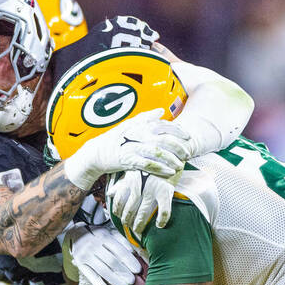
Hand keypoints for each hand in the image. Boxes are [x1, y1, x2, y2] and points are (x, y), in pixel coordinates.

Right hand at [63, 109, 192, 190]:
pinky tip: (170, 173)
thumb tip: (161, 111)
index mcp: (139, 125)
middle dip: (178, 146)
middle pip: (163, 139)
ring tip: (180, 165)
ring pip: (157, 152)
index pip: (163, 125)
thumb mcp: (129, 125)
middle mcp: (137, 134)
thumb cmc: (115, 140)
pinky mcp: (127, 160)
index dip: (177, 130)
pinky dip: (160, 168)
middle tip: (187, 153)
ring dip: (171, 159)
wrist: (96, 153)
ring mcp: (132, 147)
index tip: (188, 137)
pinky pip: (147, 164)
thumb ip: (146, 118)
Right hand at [67, 224, 142, 284]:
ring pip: (102, 270)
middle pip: (111, 261)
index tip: (138, 270)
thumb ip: (121, 241)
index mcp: (104, 236)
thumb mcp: (109, 233)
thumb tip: (134, 252)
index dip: (129, 261)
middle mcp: (93, 245)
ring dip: (115, 280)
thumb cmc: (98, 236)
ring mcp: (85, 255)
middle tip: (132, 281)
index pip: (119, 250)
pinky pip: (91, 276)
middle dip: (123, 272)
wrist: (76, 234)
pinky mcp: (79, 264)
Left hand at [108, 170, 179, 234]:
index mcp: (129, 181)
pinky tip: (159, 225)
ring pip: (143, 213)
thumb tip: (109, 194)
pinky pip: (164, 211)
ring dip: (139, 224)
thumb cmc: (147, 164)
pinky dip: (162, 220)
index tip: (118, 216)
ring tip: (138, 230)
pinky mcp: (165, 192)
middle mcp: (138, 187)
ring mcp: (152, 190)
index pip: (118, 201)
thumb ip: (120, 183)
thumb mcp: (132, 171)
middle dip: (127, 220)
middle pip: (129, 210)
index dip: (117, 211)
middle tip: (128, 226)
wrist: (166, 153)